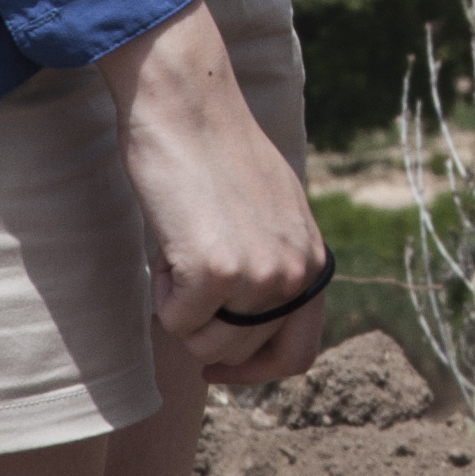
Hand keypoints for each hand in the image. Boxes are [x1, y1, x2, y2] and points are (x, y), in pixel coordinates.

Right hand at [102, 0, 324, 388]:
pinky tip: (170, 242)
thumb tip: (257, 317)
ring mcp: (261, 275)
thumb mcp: (272, 213)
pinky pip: (175, 321)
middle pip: (243, 353)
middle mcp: (296, 272)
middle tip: (187, 277)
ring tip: (185, 248)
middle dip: (204, 331)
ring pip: (206, 345)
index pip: (299, 352)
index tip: (219, 366)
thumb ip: (275, 263)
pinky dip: (161, 291)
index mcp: (313, 259)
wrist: (189, 105)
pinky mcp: (217, 273)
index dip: (254, 370)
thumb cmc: (217, 153)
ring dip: (181, 310)